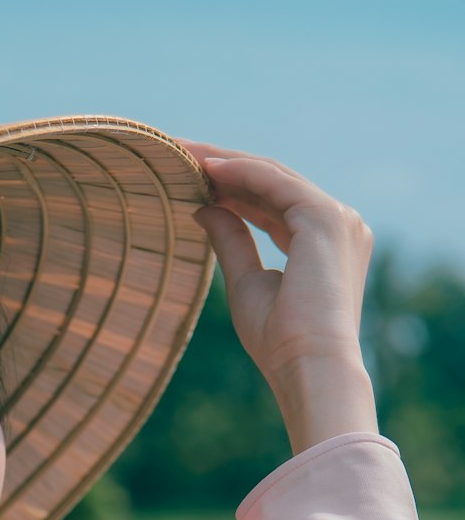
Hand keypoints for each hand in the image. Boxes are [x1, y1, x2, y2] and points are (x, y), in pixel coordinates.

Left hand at [179, 141, 378, 453]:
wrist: (309, 367)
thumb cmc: (280, 341)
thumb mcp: (246, 283)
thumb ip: (231, 241)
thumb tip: (204, 207)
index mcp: (324, 244)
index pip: (272, 204)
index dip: (232, 189)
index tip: (192, 178)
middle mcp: (339, 224)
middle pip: (272, 183)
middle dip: (225, 167)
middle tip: (180, 152)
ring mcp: (337, 218)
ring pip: (272, 176)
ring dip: (226, 162)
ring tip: (183, 152)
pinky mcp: (325, 218)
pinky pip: (274, 182)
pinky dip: (240, 171)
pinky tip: (206, 166)